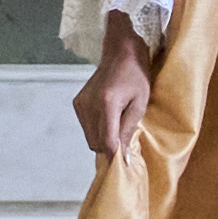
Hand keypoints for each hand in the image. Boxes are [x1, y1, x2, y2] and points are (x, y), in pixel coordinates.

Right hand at [75, 19, 153, 169]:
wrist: (120, 52)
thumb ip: (129, 130)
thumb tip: (123, 157)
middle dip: (110, 147)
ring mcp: (80, 104)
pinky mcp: (77, 103)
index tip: (124, 166)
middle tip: (125, 139)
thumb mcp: (140, 103)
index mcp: (107, 102)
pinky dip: (97, 129)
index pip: (106, 141)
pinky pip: (87, 128)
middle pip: (95, 143)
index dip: (115, 157)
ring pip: (90, 138)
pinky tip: (109, 117)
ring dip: (103, 138)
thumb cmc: (136, 75)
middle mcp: (89, 104)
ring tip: (118, 123)